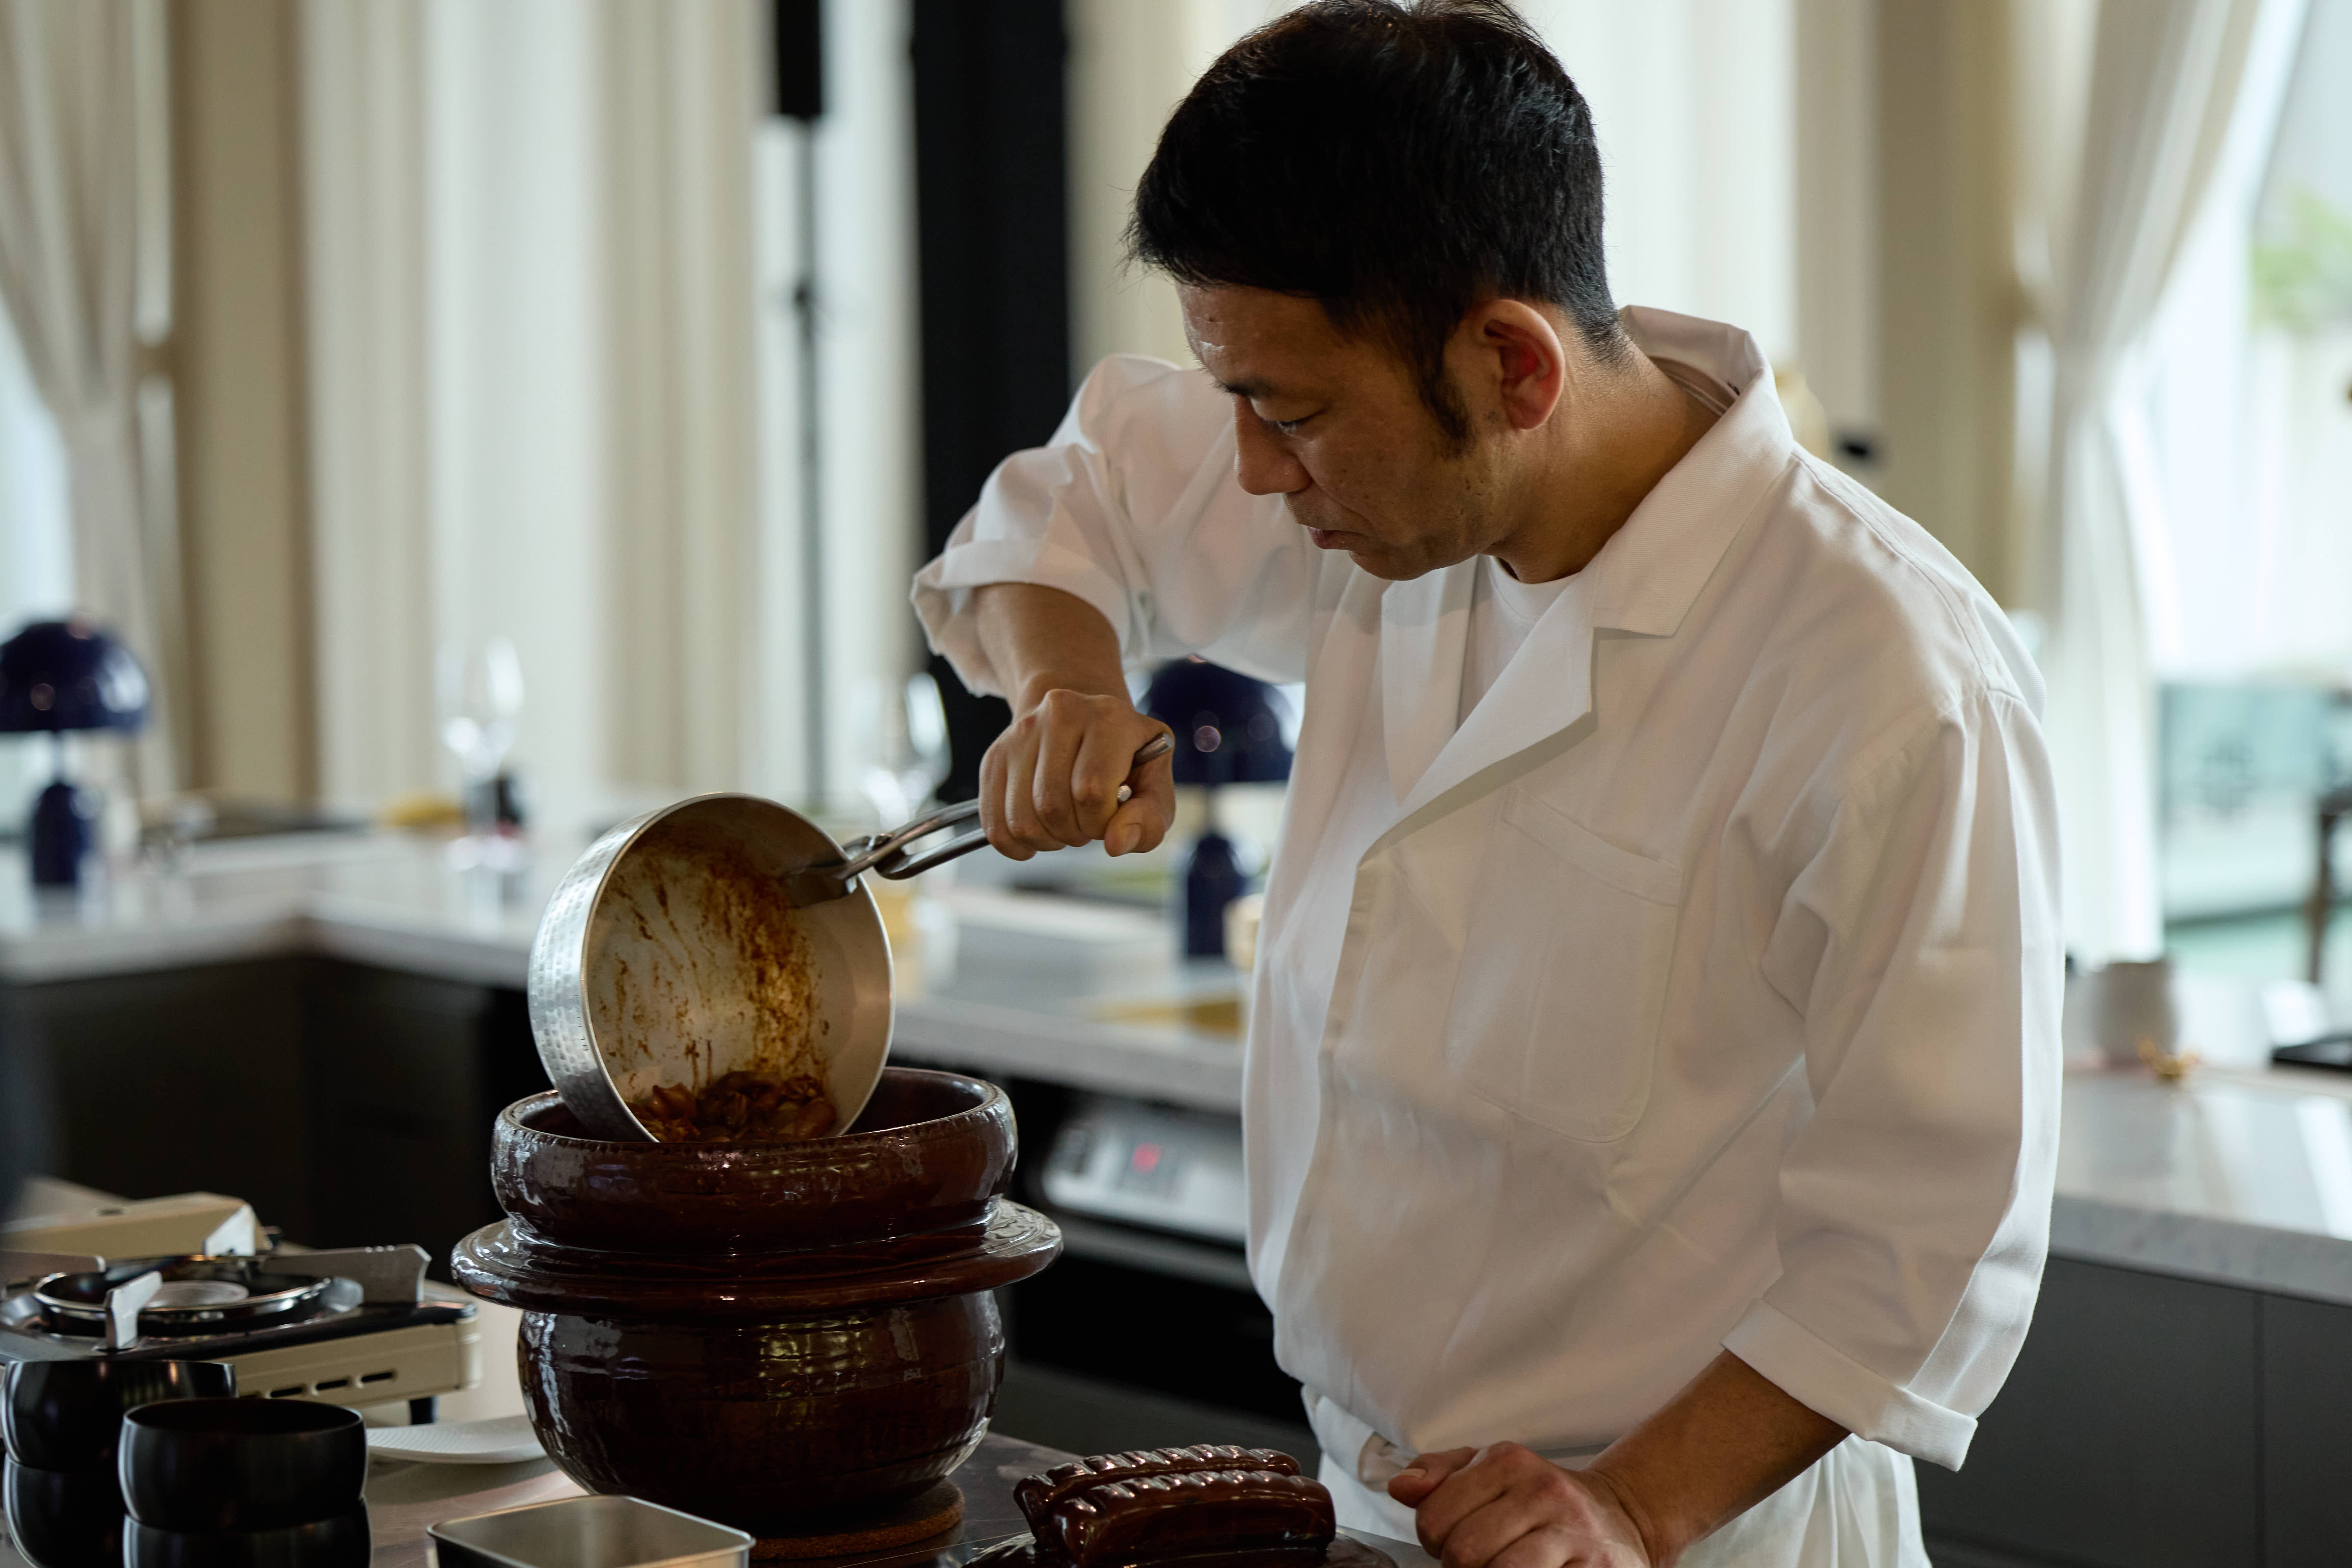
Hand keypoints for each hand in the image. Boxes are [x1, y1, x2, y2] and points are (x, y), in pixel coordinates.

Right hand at [979, 687, 1174, 860]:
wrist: (1085, 725)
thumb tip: (1115, 843)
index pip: (1091, 791)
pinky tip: (1039, 832)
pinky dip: (1016, 845)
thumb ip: (1149, 818)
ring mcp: (1021, 733)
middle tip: (1088, 820)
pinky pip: (994, 823)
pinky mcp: (995, 756)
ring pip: (1020, 819)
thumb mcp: (1154, 786)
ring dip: (1046, 840)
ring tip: (1066, 821)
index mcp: (1107, 717)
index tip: (1110, 816)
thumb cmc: (1126, 762)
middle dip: (1074, 832)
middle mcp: (1059, 712)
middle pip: (1051, 806)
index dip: (1101, 823)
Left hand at [1390, 1443, 1655, 1567]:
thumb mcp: (1491, 1470)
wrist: (1621, 1519)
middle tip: (1482, 1560)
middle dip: (1462, 1567)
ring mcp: (1574, 1534)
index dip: (1434, 1540)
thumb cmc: (1543, 1500)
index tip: (1454, 1540)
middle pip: (1464, 1553)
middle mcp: (1544, 1492)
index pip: (1434, 1518)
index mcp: (1508, 1462)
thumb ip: (1439, 1474)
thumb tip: (1400, 1487)